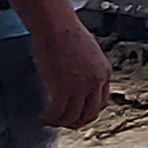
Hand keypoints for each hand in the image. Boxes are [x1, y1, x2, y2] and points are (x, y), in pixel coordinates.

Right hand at [32, 8, 113, 129]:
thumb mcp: (90, 52)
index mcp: (105, 73)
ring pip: (72, 117)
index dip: (89, 111)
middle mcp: (96, 82)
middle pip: (90, 114)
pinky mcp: (62, 90)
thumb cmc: (67, 32)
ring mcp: (80, 88)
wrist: (56, 26)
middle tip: (64, 121)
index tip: (78, 113)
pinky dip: (49, 118)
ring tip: (50, 119)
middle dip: (76, 122)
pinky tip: (42, 116)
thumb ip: (90, 69)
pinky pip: (57, 112)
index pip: (102, 102)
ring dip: (60, 122)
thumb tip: (81, 80)